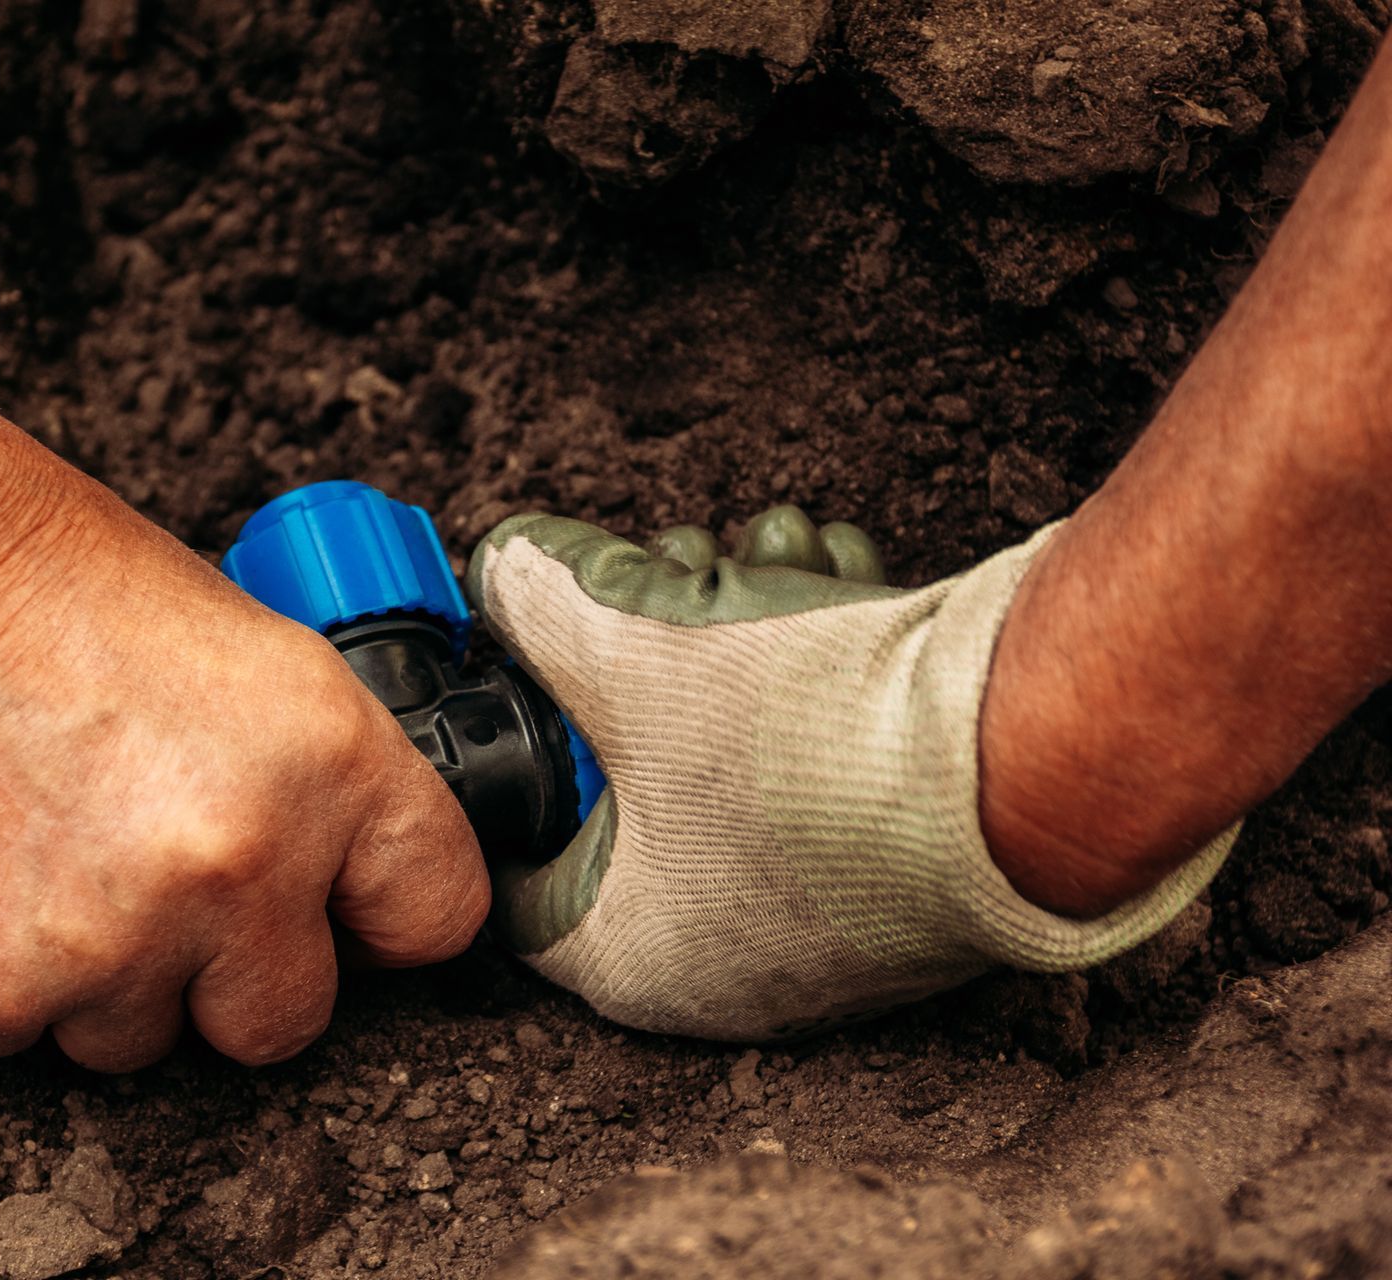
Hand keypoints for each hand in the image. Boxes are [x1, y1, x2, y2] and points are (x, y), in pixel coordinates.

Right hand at [0, 397, 486, 1068]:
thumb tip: (333, 862)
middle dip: (234, 967)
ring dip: (106, 975)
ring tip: (40, 846)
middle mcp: (233, 870)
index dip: (384, 915)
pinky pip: (15, 1039)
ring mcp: (104, 946)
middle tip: (162, 879)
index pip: (433, 914)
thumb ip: (304, 772)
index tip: (349, 914)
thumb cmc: (30, 567)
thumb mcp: (239, 644)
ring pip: (140, 1039)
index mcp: (326, 762)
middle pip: (286, 1018)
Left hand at [468, 506, 1230, 1039]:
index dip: (514, 761)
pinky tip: (833, 578)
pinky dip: (816, 669)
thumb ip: (543, 612)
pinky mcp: (902, 874)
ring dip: (739, 635)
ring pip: (734, 754)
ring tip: (762, 552)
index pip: (520, 868)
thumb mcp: (632, 656)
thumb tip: (503, 568)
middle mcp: (726, 966)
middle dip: (641, 658)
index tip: (523, 683)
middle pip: (634, 786)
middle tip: (662, 576)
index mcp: (633, 958)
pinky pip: (820, 762)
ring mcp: (823, 927)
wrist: (1030, 765)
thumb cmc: (813, 750)